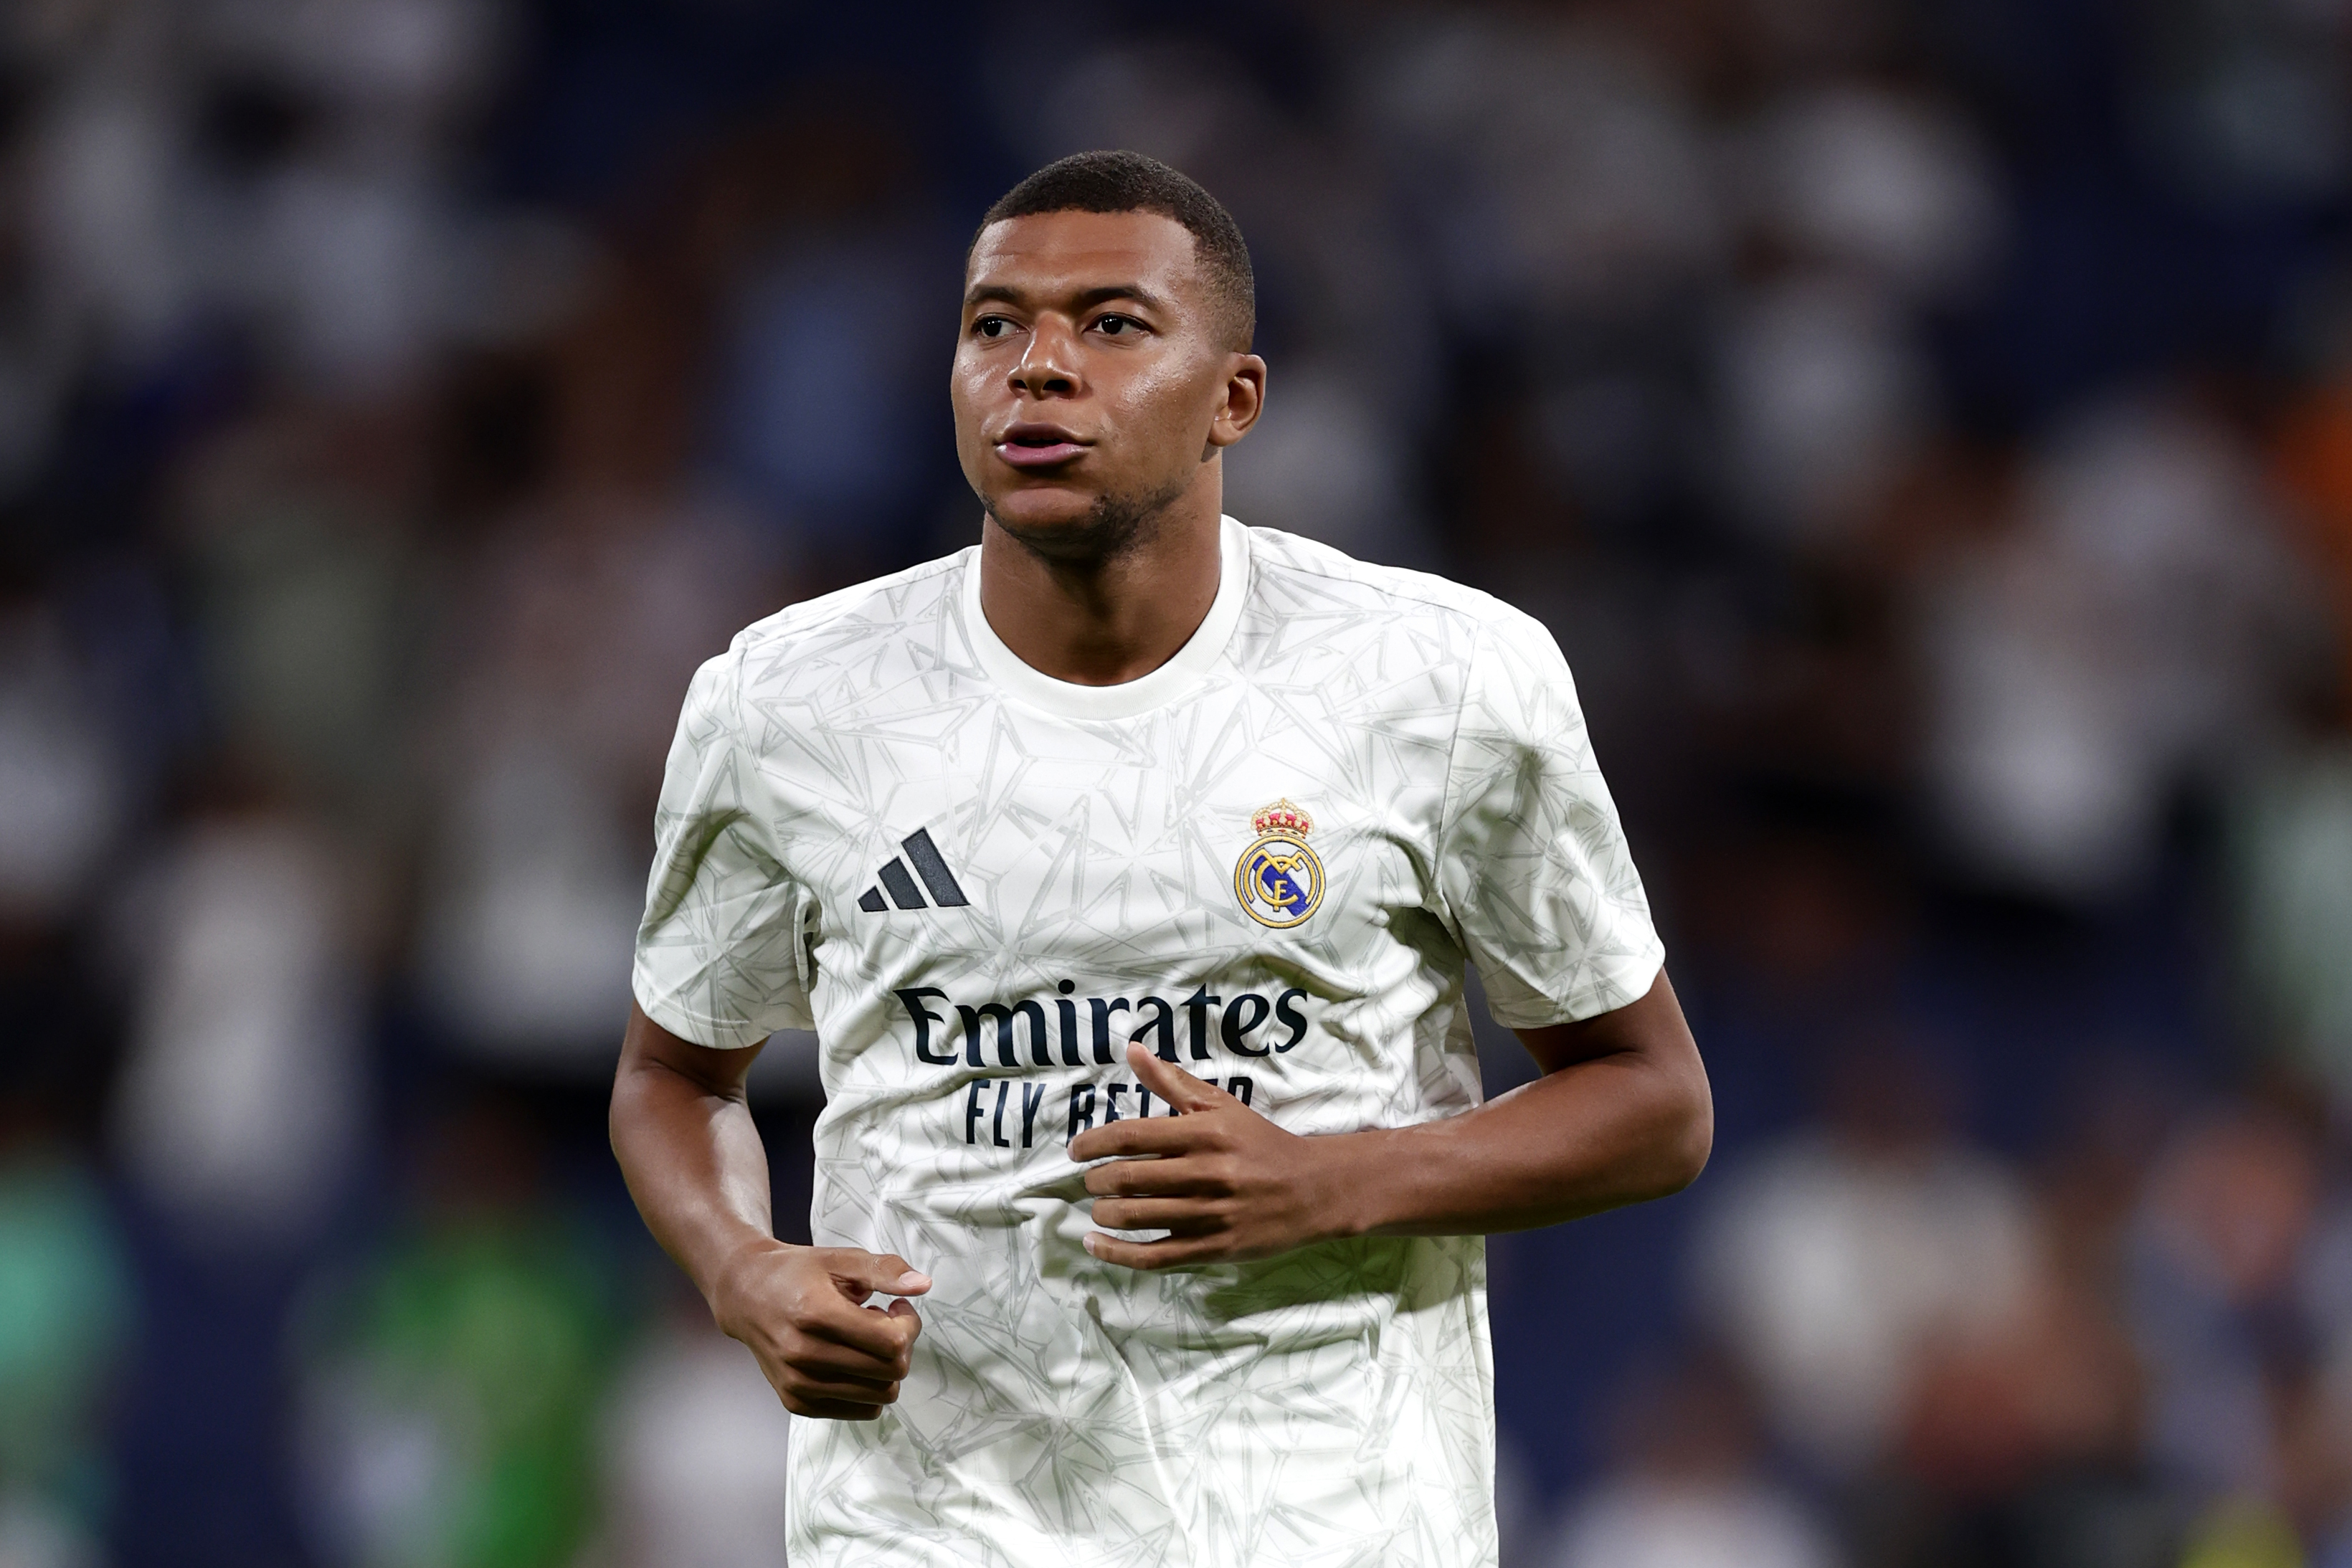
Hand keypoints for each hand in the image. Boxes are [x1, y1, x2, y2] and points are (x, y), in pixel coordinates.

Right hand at [712, 1241, 930, 1418]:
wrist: (745, 1294)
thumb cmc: (796, 1273)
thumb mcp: (840, 1259)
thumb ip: (884, 1270)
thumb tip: (923, 1285)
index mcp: (816, 1314)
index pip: (891, 1343)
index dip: (908, 1324)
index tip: (897, 1308)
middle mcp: (804, 1355)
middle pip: (891, 1372)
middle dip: (901, 1346)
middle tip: (883, 1322)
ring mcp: (798, 1384)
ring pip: (880, 1396)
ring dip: (884, 1368)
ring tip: (864, 1341)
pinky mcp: (796, 1403)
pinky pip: (860, 1410)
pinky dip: (868, 1387)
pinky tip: (852, 1359)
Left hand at [1069, 1042, 1360, 1268]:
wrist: (1312, 1190)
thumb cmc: (1259, 1143)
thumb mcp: (1221, 1105)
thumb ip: (1173, 1082)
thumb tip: (1132, 1050)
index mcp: (1204, 1133)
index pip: (1131, 1136)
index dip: (1093, 1143)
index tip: (1075, 1150)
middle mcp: (1206, 1172)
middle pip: (1127, 1178)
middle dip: (1096, 1181)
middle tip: (1090, 1180)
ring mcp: (1210, 1214)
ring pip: (1136, 1216)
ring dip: (1103, 1214)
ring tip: (1099, 1208)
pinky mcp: (1213, 1248)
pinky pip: (1154, 1256)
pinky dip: (1117, 1253)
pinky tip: (1096, 1245)